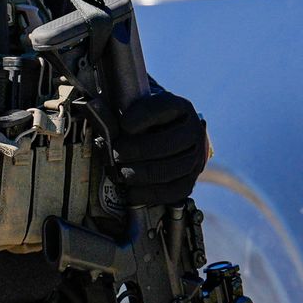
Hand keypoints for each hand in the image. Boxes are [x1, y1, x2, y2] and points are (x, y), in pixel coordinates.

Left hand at [111, 89, 208, 206]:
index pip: (163, 109)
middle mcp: (193, 132)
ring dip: (141, 173)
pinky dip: (149, 194)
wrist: (173, 138)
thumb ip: (129, 112)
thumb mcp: (143, 108)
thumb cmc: (151, 122)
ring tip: (122, 173)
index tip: (124, 124)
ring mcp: (195, 158)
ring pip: (169, 169)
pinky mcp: (190, 181)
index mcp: (181, 108)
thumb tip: (107, 124)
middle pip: (167, 144)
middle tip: (116, 153)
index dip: (143, 116)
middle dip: (137, 150)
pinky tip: (131, 192)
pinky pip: (172, 191)